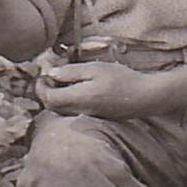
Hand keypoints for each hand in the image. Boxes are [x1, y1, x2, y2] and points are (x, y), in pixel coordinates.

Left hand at [35, 57, 164, 119]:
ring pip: (62, 109)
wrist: (145, 97)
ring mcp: (87, 116)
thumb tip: (50, 74)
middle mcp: (80, 112)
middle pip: (53, 106)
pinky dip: (68, 100)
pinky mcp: (94, 117)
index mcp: (79, 99)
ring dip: (57, 95)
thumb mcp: (95, 69)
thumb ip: (71, 72)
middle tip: (49, 75)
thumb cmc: (122, 80)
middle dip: (46, 91)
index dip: (41, 87)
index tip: (43, 74)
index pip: (48, 98)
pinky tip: (76, 88)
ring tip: (62, 79)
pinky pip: (73, 110)